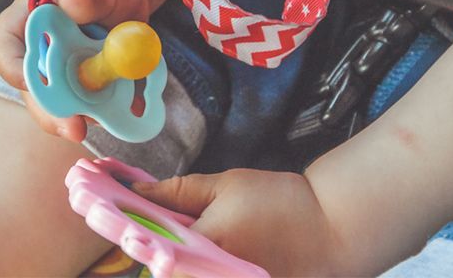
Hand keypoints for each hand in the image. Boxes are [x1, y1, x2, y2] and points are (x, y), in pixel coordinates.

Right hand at [0, 0, 158, 141]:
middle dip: (52, 111)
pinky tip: (135, 110)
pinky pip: (100, 100)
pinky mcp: (93, 78)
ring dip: (88, 114)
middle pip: (35, 87)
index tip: (29, 82)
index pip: (6, 43)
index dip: (13, 67)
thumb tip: (71, 4)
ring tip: (116, 118)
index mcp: (29, 15)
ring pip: (67, 101)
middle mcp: (43, 48)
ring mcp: (68, 67)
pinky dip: (116, 108)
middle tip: (75, 129)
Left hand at [133, 169, 341, 275]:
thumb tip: (138, 191)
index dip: (132, 234)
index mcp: (205, 243)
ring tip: (192, 239)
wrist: (331, 226)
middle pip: (165, 269)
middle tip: (157, 232)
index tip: (120, 219)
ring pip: (184, 275)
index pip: (149, 246)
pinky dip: (198, 269)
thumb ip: (178, 191)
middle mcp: (213, 273)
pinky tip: (208, 251)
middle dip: (155, 251)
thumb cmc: (280, 200)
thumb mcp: (226, 184)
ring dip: (177, 261)